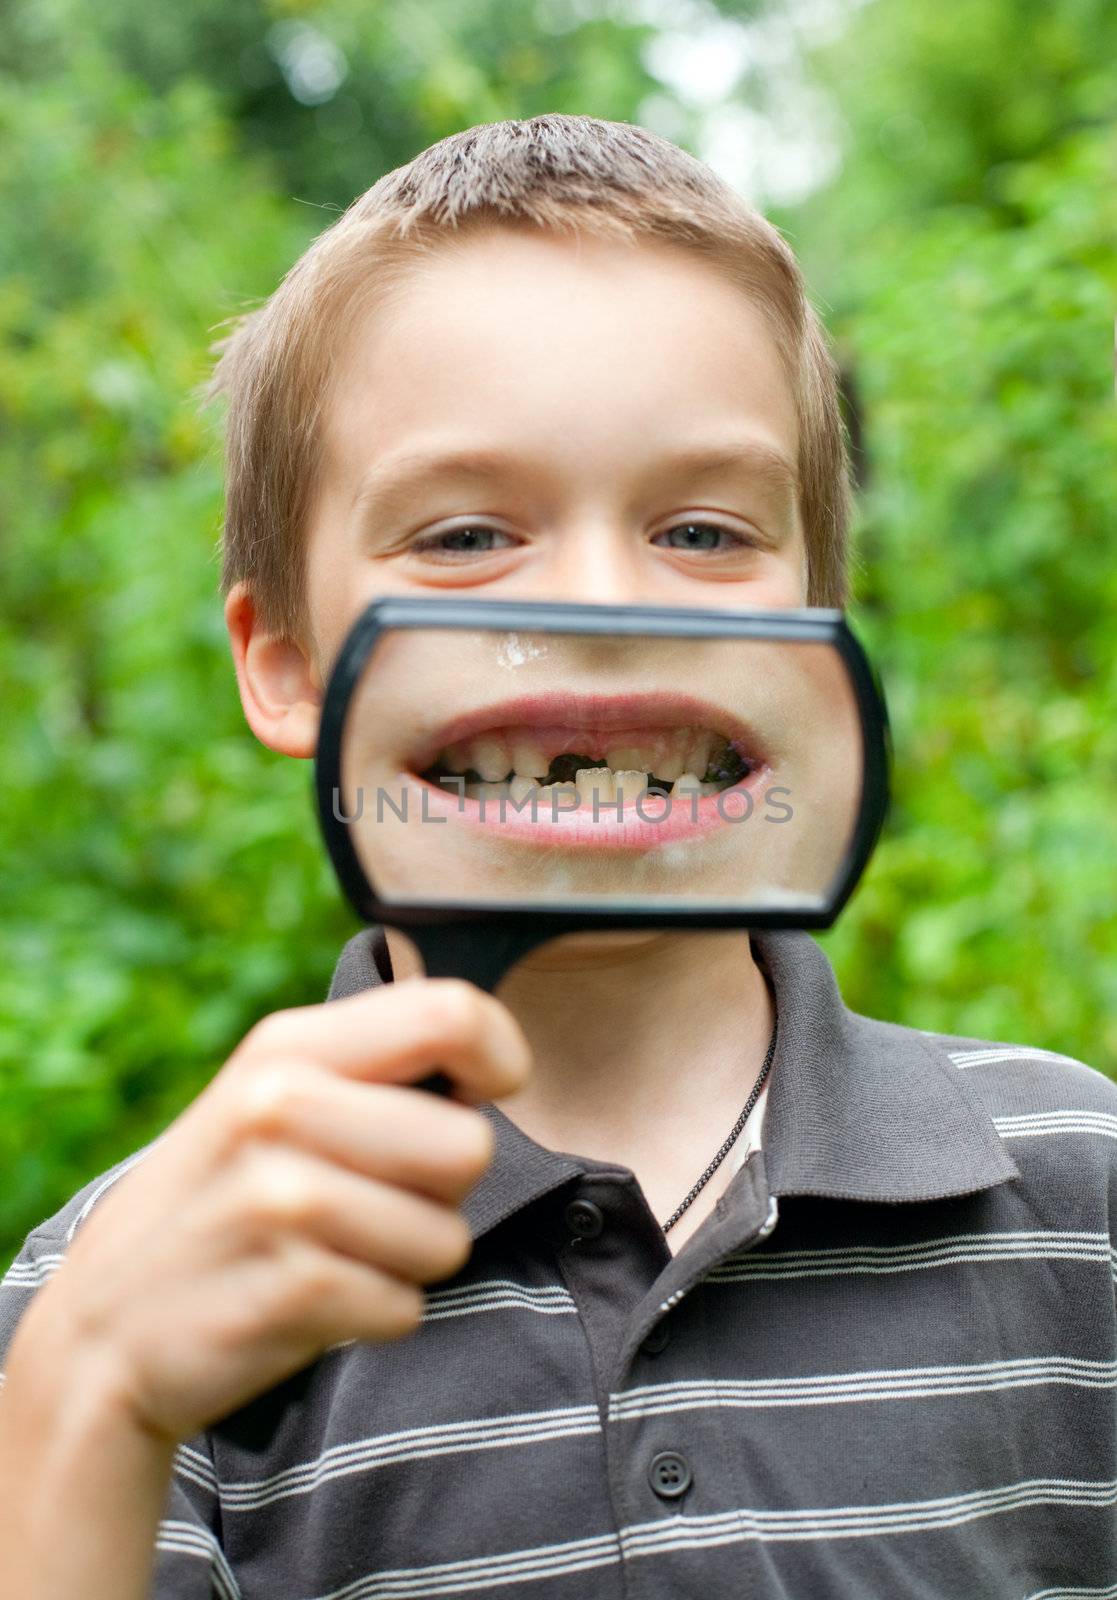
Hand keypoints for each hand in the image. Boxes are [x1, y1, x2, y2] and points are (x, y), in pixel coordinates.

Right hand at [13, 978, 530, 1445]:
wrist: (104, 1330)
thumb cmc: (222, 1203)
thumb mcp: (271, 1099)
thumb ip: (373, 1068)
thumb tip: (491, 1067)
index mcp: (289, 1044)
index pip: (453, 1013)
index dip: (500, 1057)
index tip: (483, 1094)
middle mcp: (281, 1105)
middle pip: (470, 1145)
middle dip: (441, 1190)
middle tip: (368, 1202)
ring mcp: (280, 1198)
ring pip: (447, 1237)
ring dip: (404, 1262)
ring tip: (328, 1253)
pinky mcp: (290, 1289)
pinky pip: (406, 1307)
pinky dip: (373, 1317)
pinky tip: (308, 1302)